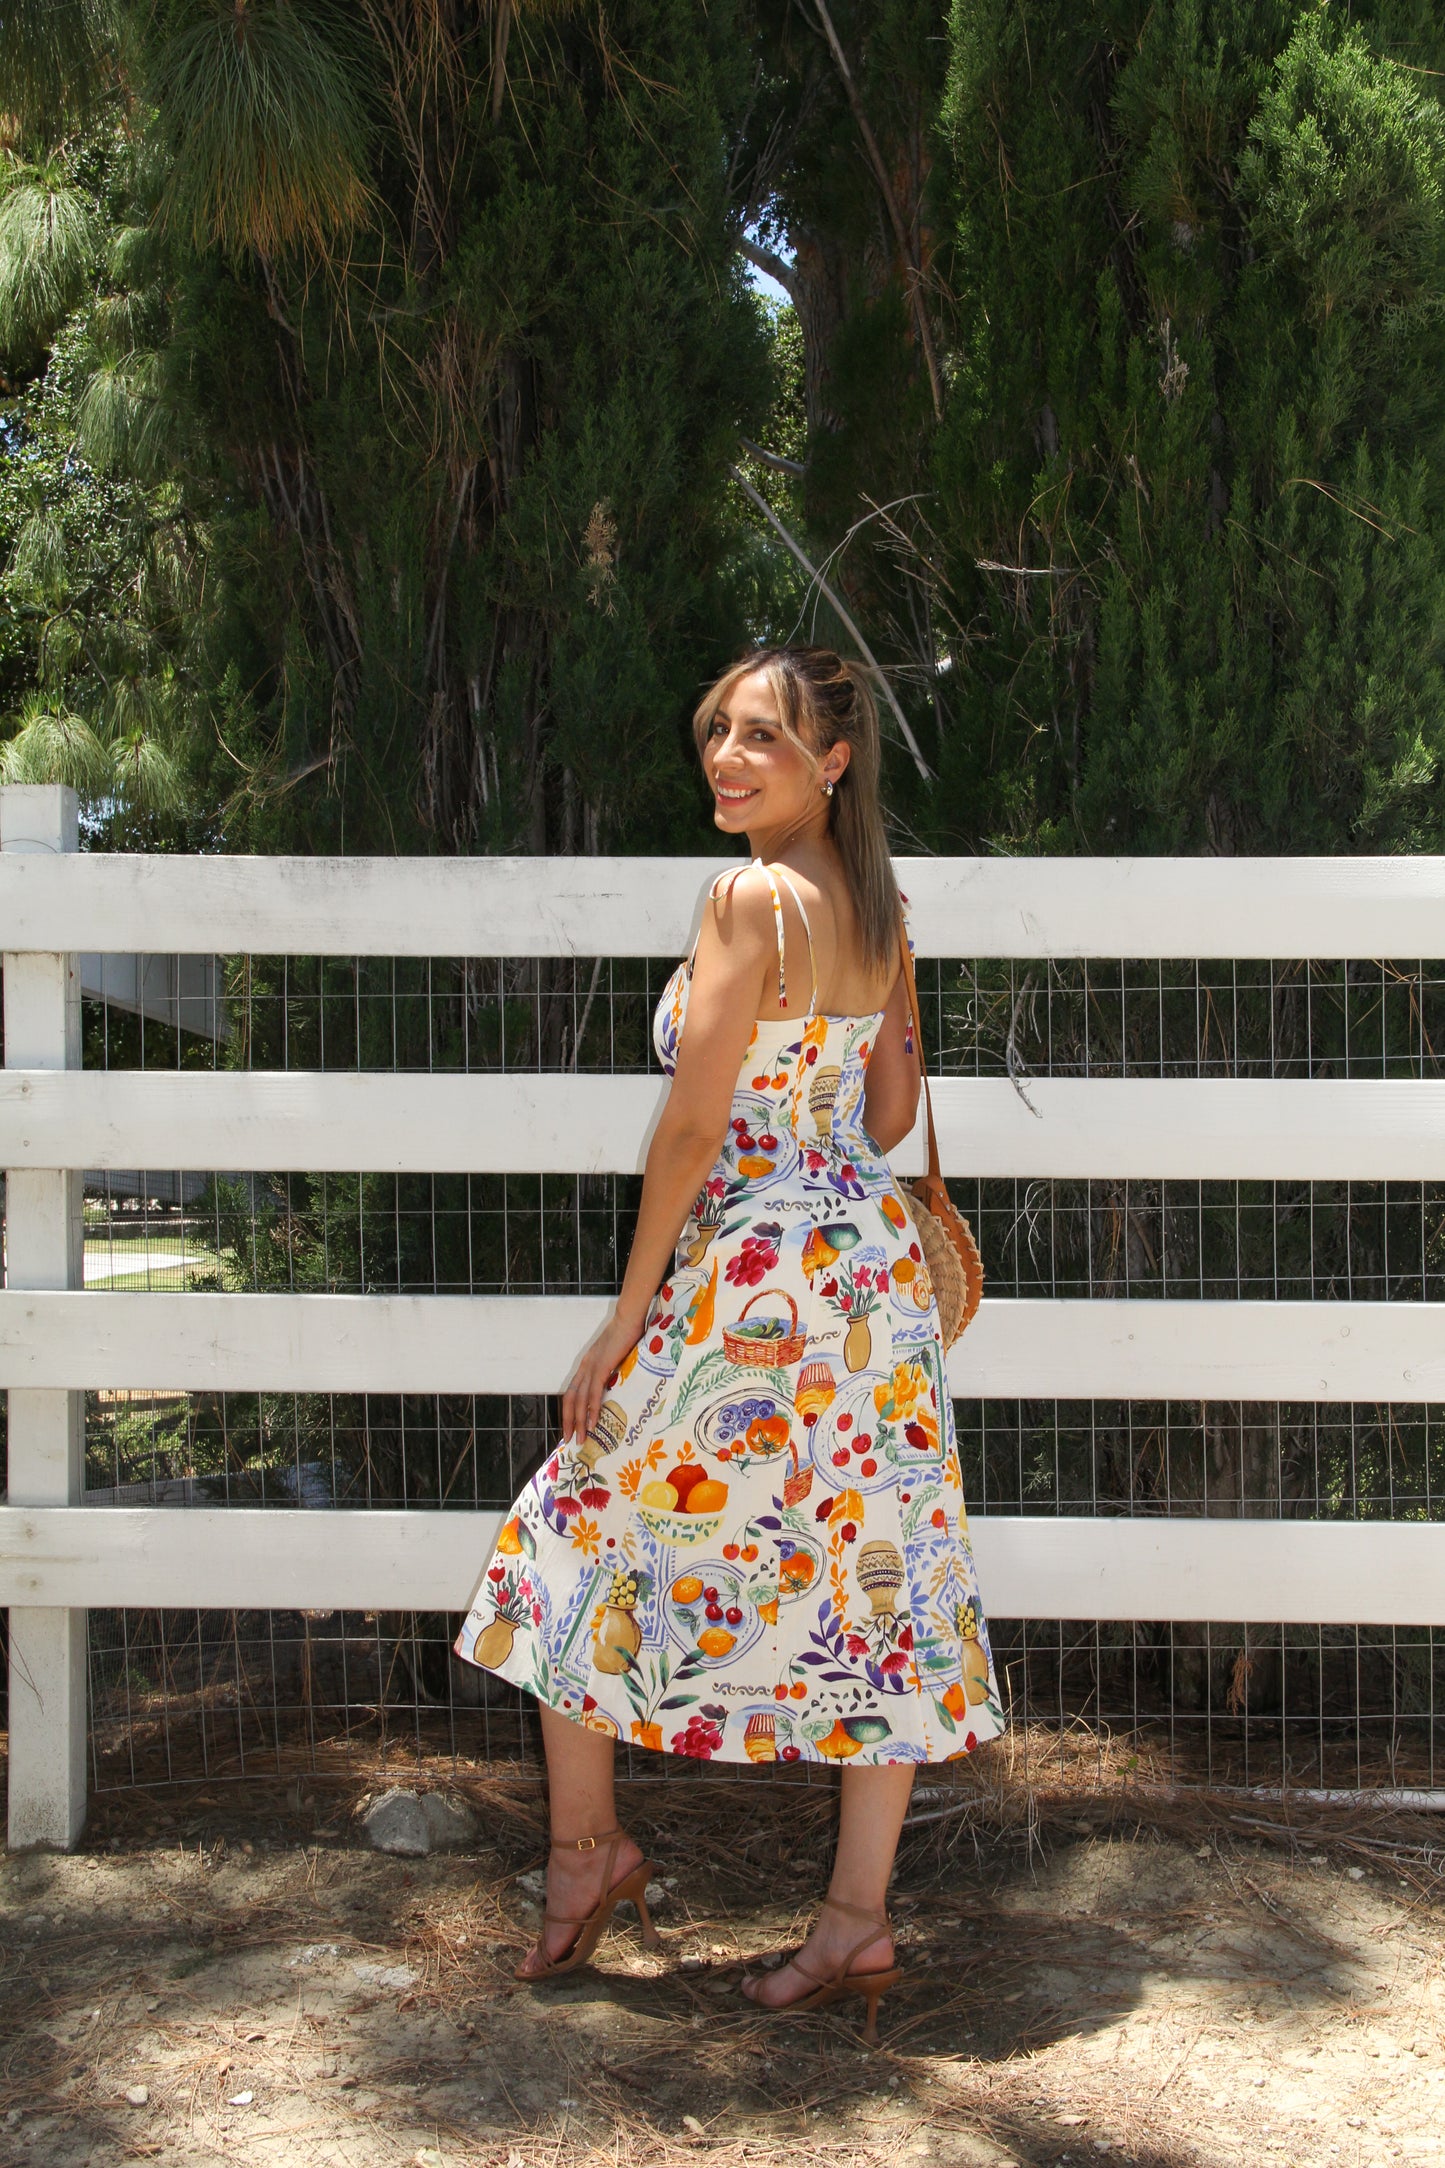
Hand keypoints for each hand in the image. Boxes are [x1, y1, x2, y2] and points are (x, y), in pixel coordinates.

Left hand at [561, 1306, 646, 1446]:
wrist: (629, 1319)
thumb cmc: (627, 1335)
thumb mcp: (617, 1357)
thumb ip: (614, 1370)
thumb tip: (620, 1384)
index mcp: (587, 1365)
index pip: (573, 1392)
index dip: (570, 1410)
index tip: (571, 1426)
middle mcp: (585, 1368)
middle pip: (570, 1399)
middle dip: (569, 1421)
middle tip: (570, 1439)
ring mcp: (591, 1367)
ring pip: (580, 1400)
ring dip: (579, 1421)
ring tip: (581, 1438)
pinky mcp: (601, 1367)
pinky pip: (594, 1393)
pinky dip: (592, 1409)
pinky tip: (593, 1423)